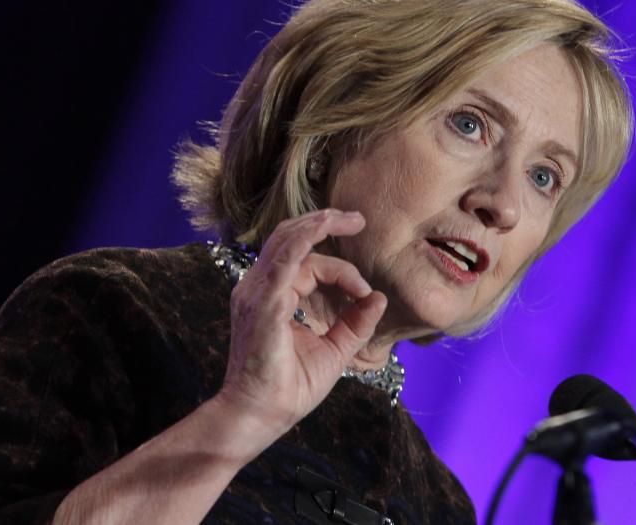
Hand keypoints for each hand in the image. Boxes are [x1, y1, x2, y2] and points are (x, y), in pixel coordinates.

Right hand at [216, 208, 386, 435]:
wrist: (262, 416)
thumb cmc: (289, 388)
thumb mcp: (333, 350)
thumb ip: (354, 324)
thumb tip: (378, 298)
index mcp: (271, 296)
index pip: (305, 263)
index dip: (340, 270)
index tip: (362, 293)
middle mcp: (258, 288)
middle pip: (290, 239)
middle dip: (325, 222)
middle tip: (358, 219)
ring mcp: (257, 292)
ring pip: (288, 240)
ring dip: (321, 223)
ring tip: (351, 218)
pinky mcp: (264, 301)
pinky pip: (285, 256)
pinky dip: (308, 236)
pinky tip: (327, 224)